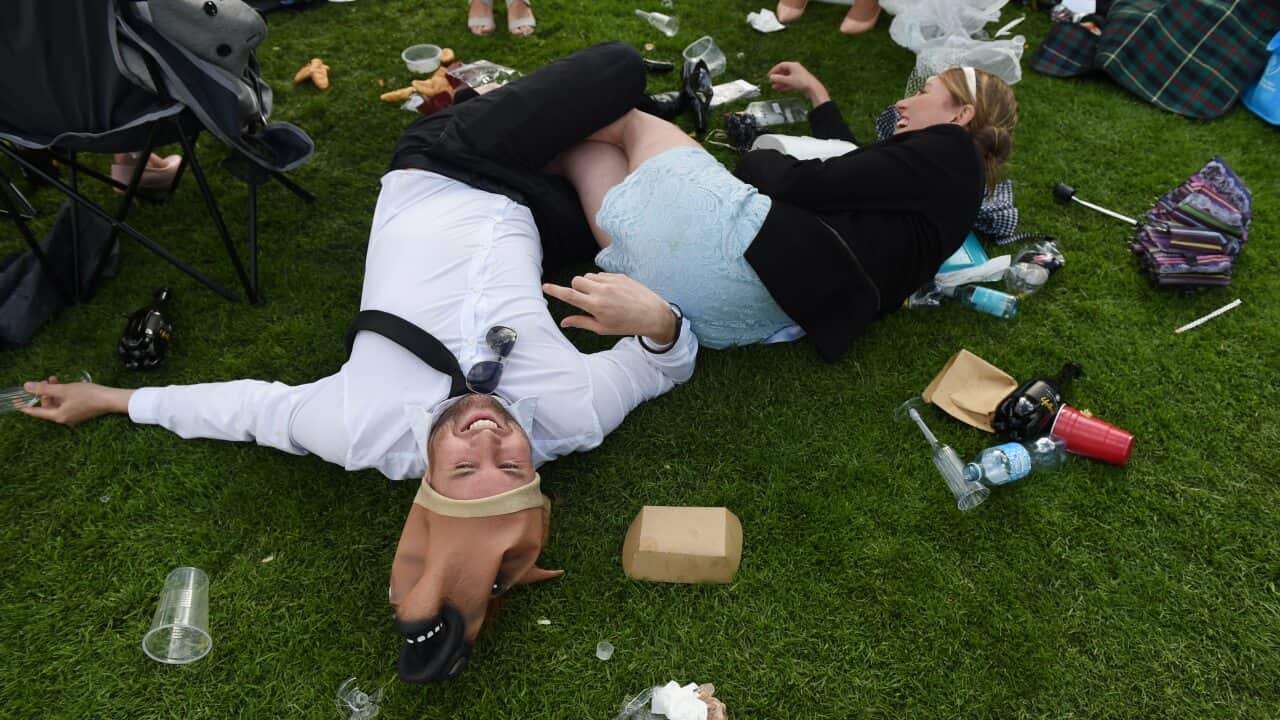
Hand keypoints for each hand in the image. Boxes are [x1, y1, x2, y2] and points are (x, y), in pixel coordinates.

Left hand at [19, 376, 132, 425]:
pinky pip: (65, 404)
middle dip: (44, 393)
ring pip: (56, 404)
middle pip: (47, 406)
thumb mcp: (64, 389)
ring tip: (55, 379)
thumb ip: (44, 388)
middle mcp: (64, 419)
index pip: (36, 412)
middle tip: (45, 380)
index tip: (16, 401)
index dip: (24, 406)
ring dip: (53, 392)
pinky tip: (66, 385)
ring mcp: (73, 416)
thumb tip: (26, 387)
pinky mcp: (80, 412)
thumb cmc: (88, 395)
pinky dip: (62, 395)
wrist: (111, 399)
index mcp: (58, 416)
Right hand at [543, 273, 678, 343]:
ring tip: (601, 297)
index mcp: (596, 306)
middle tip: (585, 299)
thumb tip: (563, 322)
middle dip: (576, 288)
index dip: (554, 290)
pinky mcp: (619, 275)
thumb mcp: (602, 328)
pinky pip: (600, 274)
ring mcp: (611, 281)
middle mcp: (601, 291)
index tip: (545, 286)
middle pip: (576, 281)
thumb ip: (581, 322)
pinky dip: (600, 282)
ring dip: (588, 284)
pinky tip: (612, 292)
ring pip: (588, 276)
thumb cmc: (626, 325)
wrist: (653, 314)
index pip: (569, 295)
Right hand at [766, 61, 829, 105]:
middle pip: (784, 72)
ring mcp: (798, 75)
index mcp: (793, 65)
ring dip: (780, 82)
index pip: (781, 65)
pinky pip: (790, 82)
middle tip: (771, 82)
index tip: (769, 75)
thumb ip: (779, 79)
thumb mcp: (788, 80)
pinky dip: (785, 85)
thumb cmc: (802, 82)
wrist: (813, 88)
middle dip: (777, 77)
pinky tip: (780, 89)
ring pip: (786, 78)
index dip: (774, 70)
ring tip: (774, 87)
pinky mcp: (800, 82)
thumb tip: (771, 77)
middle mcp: (796, 69)